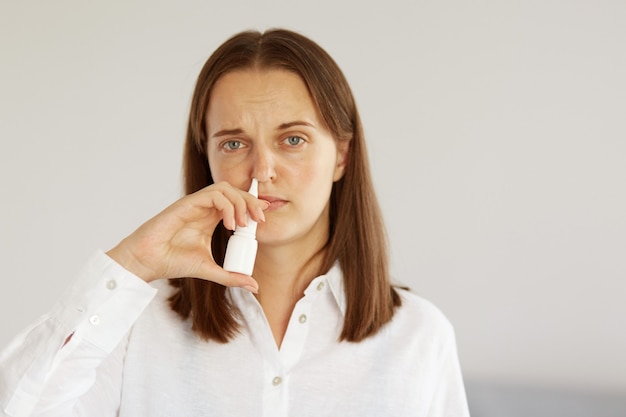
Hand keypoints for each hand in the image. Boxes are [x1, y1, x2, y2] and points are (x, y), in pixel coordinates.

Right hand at [106, 182, 266, 291]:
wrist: (149, 262)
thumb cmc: (172, 262)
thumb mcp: (210, 270)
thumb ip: (231, 276)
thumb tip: (254, 286)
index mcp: (211, 219)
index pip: (237, 204)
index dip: (252, 207)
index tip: (263, 220)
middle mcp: (205, 208)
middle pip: (234, 192)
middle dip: (251, 202)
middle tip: (260, 220)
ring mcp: (196, 204)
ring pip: (225, 189)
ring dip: (239, 203)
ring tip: (243, 224)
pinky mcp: (187, 203)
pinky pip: (213, 194)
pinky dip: (226, 205)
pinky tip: (229, 224)